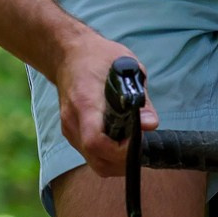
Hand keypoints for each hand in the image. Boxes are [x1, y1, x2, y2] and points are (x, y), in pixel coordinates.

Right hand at [55, 28, 154, 175]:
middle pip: (96, 159)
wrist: (67, 53)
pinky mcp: (70, 132)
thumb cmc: (98, 57)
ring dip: (115, 162)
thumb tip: (150, 125)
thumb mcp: (127, 68)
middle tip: (140, 149)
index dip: (119, 151)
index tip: (137, 142)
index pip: (96, 141)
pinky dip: (107, 155)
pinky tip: (120, 142)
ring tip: (132, 147)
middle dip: (121, 163)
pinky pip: (89, 154)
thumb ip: (141, 99)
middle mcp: (73, 120)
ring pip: (93, 161)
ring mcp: (69, 128)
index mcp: (85, 102)